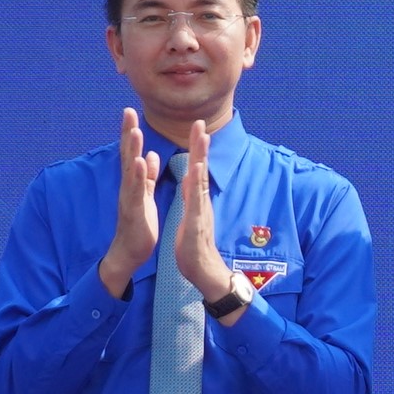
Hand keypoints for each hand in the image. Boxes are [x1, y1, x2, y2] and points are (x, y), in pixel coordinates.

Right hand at [98, 108, 163, 299]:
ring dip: (131, 150)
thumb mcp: (145, 196)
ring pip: (130, 170)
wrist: (131, 251)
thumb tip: (150, 155)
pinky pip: (137, 191)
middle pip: (127, 155)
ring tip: (134, 131)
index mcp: (133, 182)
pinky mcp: (134, 211)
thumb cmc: (138, 224)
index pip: (132, 153)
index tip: (130, 111)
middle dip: (127, 133)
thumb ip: (147, 176)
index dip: (130, 132)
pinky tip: (141, 162)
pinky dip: (139, 176)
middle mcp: (128, 187)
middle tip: (127, 111)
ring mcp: (129, 198)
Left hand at [168, 117, 244, 310]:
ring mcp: (200, 211)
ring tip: (201, 139)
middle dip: (201, 146)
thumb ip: (192, 196)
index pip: (196, 169)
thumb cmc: (195, 245)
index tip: (196, 129)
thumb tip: (192, 178)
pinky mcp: (196, 222)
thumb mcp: (191, 214)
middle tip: (201, 123)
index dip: (196, 149)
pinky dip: (196, 185)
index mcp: (196, 199)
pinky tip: (195, 171)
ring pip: (201, 180)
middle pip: (201, 168)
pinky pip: (196, 201)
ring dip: (201, 159)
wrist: (203, 270)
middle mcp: (201, 201)